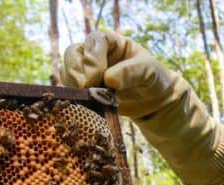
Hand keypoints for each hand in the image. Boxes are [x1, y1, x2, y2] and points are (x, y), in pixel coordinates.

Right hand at [60, 31, 223, 184]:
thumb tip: (109, 79)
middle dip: (77, 71)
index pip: (95, 41)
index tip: (97, 77)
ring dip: (73, 85)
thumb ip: (131, 72)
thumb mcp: (149, 72)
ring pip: (68, 72)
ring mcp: (87, 72)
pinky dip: (74, 98)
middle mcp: (95, 53)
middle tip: (86, 89)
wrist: (154, 103)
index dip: (92, 57)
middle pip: (74, 54)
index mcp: (111, 42)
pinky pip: (72, 90)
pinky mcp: (85, 90)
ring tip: (87, 98)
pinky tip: (84, 106)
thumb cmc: (154, 80)